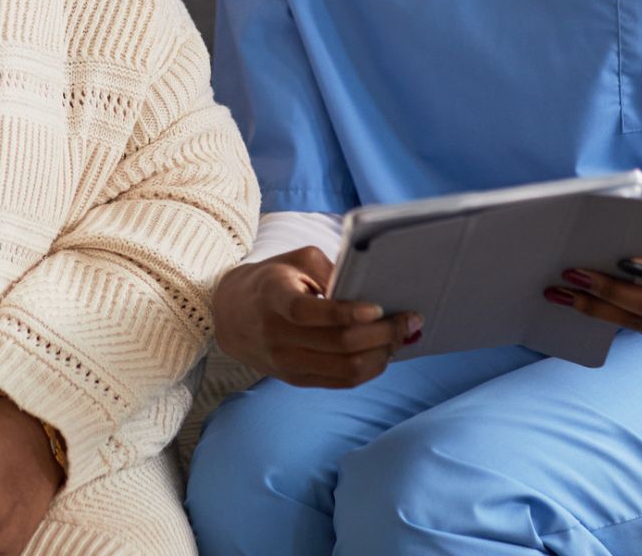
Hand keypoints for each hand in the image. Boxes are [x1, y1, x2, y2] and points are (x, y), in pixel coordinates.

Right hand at [212, 247, 421, 388]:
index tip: (377, 307)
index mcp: (273, 298)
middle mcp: (278, 336)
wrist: (231, 315)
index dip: (347, 313)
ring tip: (401, 336)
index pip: (309, 313)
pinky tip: (384, 351)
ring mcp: (287, 363)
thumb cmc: (272, 280)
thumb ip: (331, 270)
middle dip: (384, 333)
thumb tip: (373, 290)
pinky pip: (343, 381)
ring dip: (383, 354)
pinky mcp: (298, 380)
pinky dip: (371, 368)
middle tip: (410, 319)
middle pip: (340, 344)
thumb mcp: (295, 261)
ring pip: (347, 369)